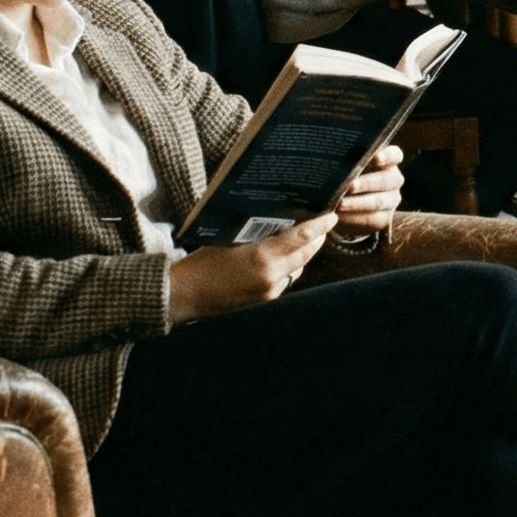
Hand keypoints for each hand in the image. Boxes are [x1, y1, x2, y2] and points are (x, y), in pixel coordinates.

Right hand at [167, 211, 331, 322]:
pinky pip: (287, 279)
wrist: (185, 295)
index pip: (301, 238)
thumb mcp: (230, 239)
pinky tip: (285, 255)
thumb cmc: (202, 262)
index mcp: (262, 258)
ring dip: (304, 252)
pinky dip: (291, 266)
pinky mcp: (266, 301)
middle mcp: (272, 277)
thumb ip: (258, 233)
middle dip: (316, 238)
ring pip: (299, 267)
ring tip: (306, 235)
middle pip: (306, 254)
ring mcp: (270, 292)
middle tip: (322, 222)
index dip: (319, 226)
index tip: (331, 215)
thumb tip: (280, 220)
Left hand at [337, 144, 405, 234]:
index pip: (394, 155)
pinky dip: (354, 218)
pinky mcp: (385, 218)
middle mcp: (394, 179)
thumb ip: (345, 162)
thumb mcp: (347, 166)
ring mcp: (391, 200)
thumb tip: (332, 162)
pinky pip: (372, 219)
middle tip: (350, 185)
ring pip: (378, 202)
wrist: (345, 203)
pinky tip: (340, 217)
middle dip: (367, 183)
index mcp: (388, 161)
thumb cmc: (345, 175)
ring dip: (357, 203)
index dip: (387, 156)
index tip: (376, 158)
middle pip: (386, 180)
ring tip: (340, 204)